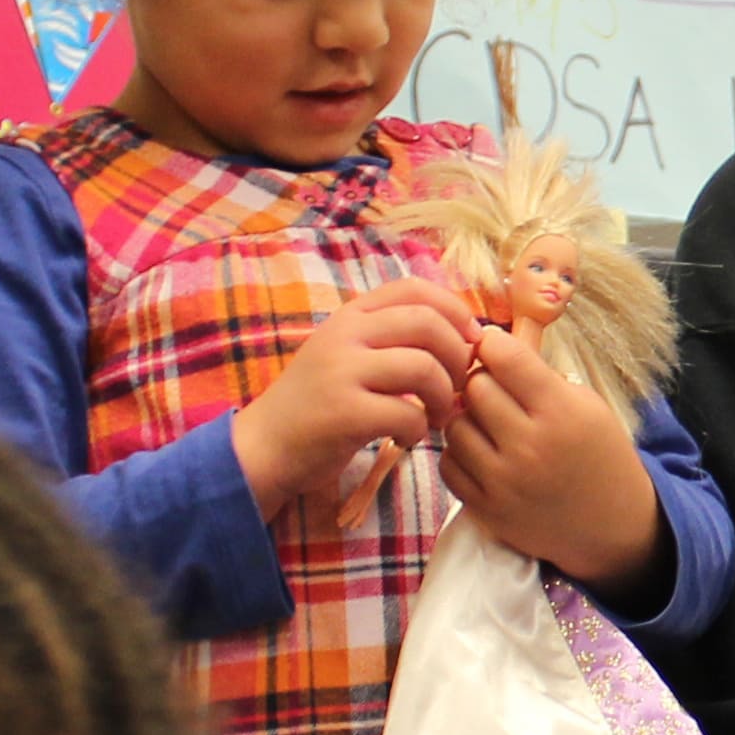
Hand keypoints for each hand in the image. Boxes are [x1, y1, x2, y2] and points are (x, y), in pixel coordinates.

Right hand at [236, 283, 477, 521]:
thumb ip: (392, 337)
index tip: (470, 341)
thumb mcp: (347, 353)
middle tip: (457, 387)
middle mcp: (345, 334)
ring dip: (443, 397)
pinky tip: (405, 438)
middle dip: (458, 356)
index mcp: (350, 315)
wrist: (263, 446)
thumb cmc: (318, 402)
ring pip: (423, 367)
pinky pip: (407, 413)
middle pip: (428, 324)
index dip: (455, 310)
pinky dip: (419, 430)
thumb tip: (466, 335)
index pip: (414, 288)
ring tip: (433, 417)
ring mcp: (342, 372)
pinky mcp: (344, 413)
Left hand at [438, 330, 662, 585]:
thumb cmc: (600, 455)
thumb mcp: (587, 405)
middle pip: (474, 387)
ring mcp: (504, 481)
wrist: (612, 525)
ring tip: (489, 423)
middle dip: (481, 380)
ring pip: (455, 425)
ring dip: (467, 418)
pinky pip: (448, 464)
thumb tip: (488, 349)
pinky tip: (482, 452)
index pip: (503, 356)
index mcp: (561, 412)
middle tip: (496, 388)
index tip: (495, 348)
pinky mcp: (487, 509)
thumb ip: (540, 377)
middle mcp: (530, 446)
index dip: (493, 344)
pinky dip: (460, 453)